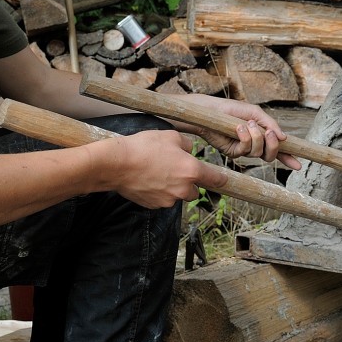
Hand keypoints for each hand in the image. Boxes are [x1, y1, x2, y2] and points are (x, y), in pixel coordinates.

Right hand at [86, 129, 227, 208]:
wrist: (117, 164)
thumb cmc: (144, 146)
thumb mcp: (171, 136)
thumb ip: (187, 145)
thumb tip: (189, 151)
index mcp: (192, 170)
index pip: (215, 179)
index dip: (221, 179)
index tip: (225, 180)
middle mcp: (183, 189)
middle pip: (195, 191)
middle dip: (189, 182)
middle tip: (175, 169)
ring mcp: (168, 200)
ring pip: (178, 195)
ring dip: (174, 187)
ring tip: (158, 172)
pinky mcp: (154, 205)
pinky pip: (163, 199)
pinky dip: (159, 192)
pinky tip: (148, 179)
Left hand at [180, 95, 301, 170]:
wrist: (209, 111)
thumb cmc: (230, 109)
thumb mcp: (254, 112)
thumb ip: (270, 123)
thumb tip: (284, 137)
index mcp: (262, 134)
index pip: (278, 148)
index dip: (288, 157)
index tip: (298, 165)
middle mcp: (254, 144)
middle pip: (271, 155)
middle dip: (273, 145)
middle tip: (270, 134)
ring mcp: (244, 150)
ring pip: (259, 152)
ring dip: (256, 137)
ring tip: (247, 124)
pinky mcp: (233, 152)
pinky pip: (245, 150)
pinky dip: (245, 137)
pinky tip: (239, 128)